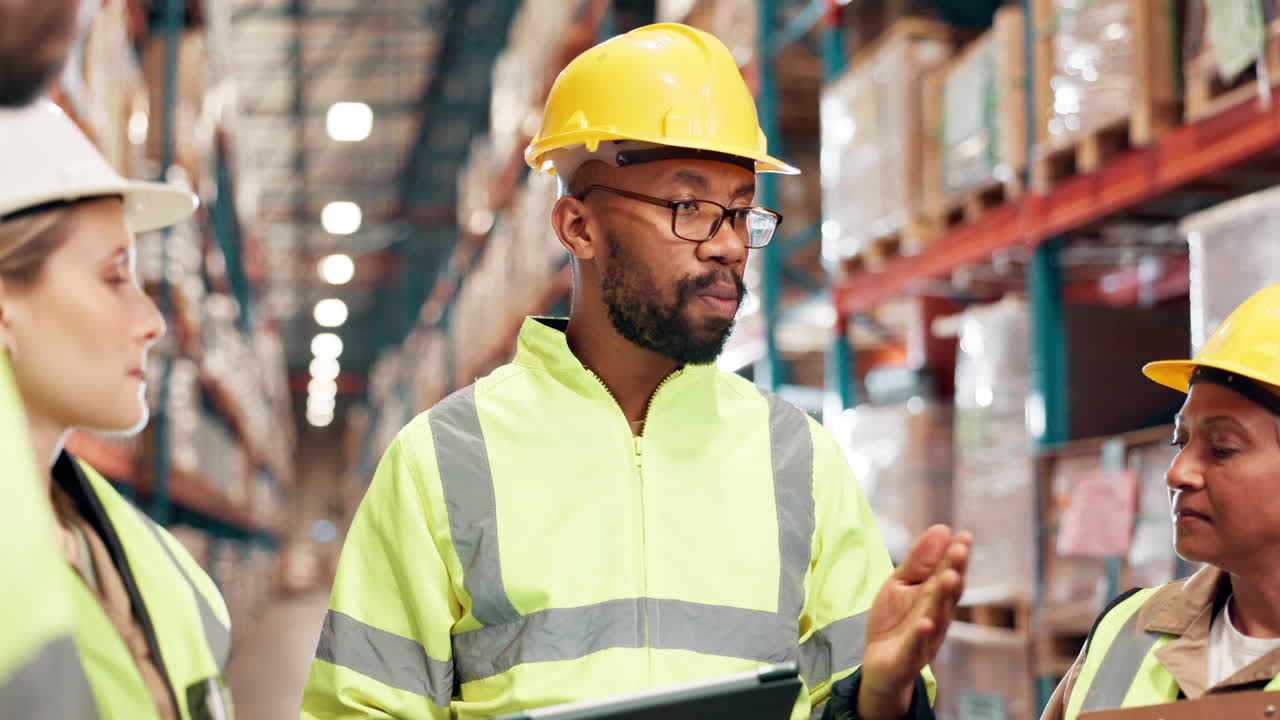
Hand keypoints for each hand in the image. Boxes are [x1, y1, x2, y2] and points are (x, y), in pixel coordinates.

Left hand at [857, 525, 972, 719]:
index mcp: (935, 597)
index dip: (957, 556)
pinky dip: (920, 635)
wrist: (880, 665)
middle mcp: (936, 616)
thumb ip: (919, 561)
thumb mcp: (901, 584)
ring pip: (936, 616)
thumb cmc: (894, 621)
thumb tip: (942, 528)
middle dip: (954, 571)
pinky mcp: (908, 657)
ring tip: (949, 577)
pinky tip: (925, 622)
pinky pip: (915, 646)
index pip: (949, 573)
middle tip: (960, 550)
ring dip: (943, 598)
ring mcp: (925, 638)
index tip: (965, 536)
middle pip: (947, 593)